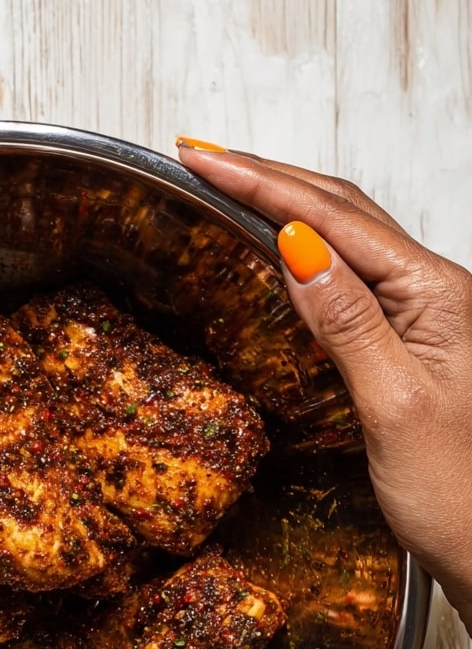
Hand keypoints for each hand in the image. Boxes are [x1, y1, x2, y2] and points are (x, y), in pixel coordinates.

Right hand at [176, 142, 471, 632]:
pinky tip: (279, 247)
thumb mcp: (392, 405)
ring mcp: (423, 313)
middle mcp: (435, 292)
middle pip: (343, 210)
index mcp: (437, 295)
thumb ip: (347, 321)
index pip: (336, 220)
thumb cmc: (456, 490)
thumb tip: (295, 246)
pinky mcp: (407, 339)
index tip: (205, 161)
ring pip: (346, 235)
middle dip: (269, 177)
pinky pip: (350, 273)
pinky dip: (305, 246)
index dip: (264, 185)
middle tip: (202, 158)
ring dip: (286, 201)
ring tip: (229, 182)